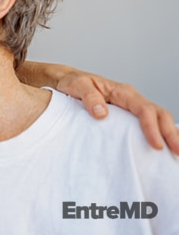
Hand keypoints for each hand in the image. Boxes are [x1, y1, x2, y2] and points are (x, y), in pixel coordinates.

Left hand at [57, 69, 178, 154]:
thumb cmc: (73, 82)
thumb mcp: (77, 86)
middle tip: (178, 152)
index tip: (156, 145)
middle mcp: (131, 98)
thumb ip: (89, 97)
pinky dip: (159, 134)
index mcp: (122, 92)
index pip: (144, 109)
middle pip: (159, 114)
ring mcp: (131, 107)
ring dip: (169, 134)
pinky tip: (163, 148)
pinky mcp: (127, 116)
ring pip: (158, 119)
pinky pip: (148, 123)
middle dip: (171, 133)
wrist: (66, 81)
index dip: (152, 127)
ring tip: (176, 154)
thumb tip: (102, 113)